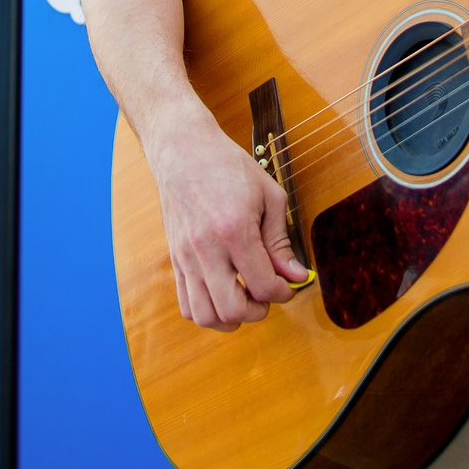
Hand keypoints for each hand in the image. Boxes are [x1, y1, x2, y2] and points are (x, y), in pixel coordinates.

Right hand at [145, 112, 308, 331]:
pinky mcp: (174, 259)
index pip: (263, 285)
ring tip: (244, 299)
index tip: (288, 285)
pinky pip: (185, 304)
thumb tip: (294, 274)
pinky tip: (222, 294)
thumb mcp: (269, 195)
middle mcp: (206, 248)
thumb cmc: (228, 167)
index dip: (283, 293)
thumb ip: (281, 240)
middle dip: (258, 311)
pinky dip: (206, 311)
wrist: (183, 149)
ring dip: (230, 318)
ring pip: (204, 315)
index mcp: (235, 230)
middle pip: (232, 309)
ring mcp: (186, 256)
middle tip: (267, 295)